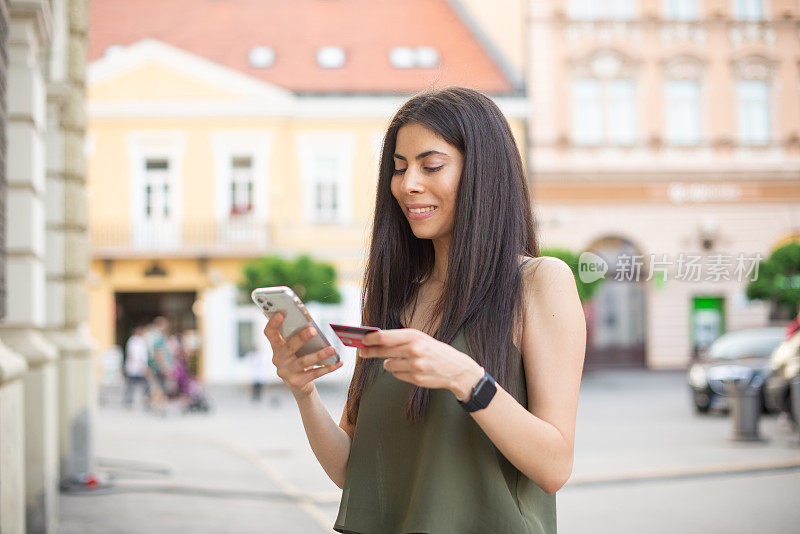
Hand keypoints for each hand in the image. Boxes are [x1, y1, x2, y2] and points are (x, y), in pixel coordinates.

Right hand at [263, 312, 343, 397]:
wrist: (299, 384)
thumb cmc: (299, 358)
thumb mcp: (296, 348)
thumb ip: (299, 337)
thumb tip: (312, 327)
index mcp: (276, 347)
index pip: (270, 333)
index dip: (273, 323)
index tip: (281, 313)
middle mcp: (278, 359)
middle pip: (288, 347)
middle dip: (301, 338)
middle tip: (313, 330)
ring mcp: (286, 372)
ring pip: (303, 362)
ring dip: (319, 355)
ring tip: (332, 349)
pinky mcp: (296, 382)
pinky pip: (314, 374)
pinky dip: (328, 368)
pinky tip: (338, 363)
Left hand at [359, 328, 483, 399]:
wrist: (456, 369)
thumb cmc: (434, 350)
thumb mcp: (421, 338)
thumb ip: (400, 339)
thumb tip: (375, 340)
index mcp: (414, 336)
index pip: (385, 337)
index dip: (370, 339)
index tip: (361, 340)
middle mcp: (414, 350)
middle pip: (383, 351)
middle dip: (370, 352)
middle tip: (362, 352)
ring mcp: (415, 366)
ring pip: (388, 365)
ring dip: (390, 363)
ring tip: (402, 360)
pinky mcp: (416, 379)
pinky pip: (397, 375)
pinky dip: (399, 372)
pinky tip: (410, 369)